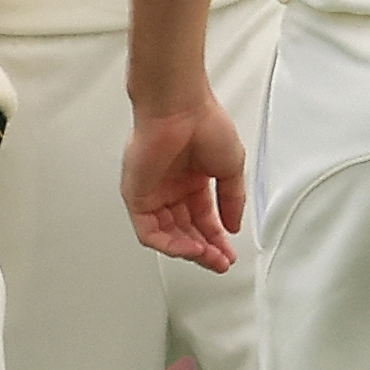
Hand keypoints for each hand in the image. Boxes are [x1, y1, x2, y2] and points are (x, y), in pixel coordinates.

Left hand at [124, 95, 247, 272]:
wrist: (180, 107)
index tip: (229, 254)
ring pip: (167, 235)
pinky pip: (149, 231)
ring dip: (189, 251)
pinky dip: (170, 244)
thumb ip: (232, 200)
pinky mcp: (136, 196)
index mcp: (191, 180)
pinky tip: (191, 249)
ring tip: (210, 258)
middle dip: (205, 250)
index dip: (216, 239)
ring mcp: (153, 192)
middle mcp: (170, 188)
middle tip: (221, 262)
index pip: (202, 219)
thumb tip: (233, 226)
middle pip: (185, 231)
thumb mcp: (230, 168)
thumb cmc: (203, 123)